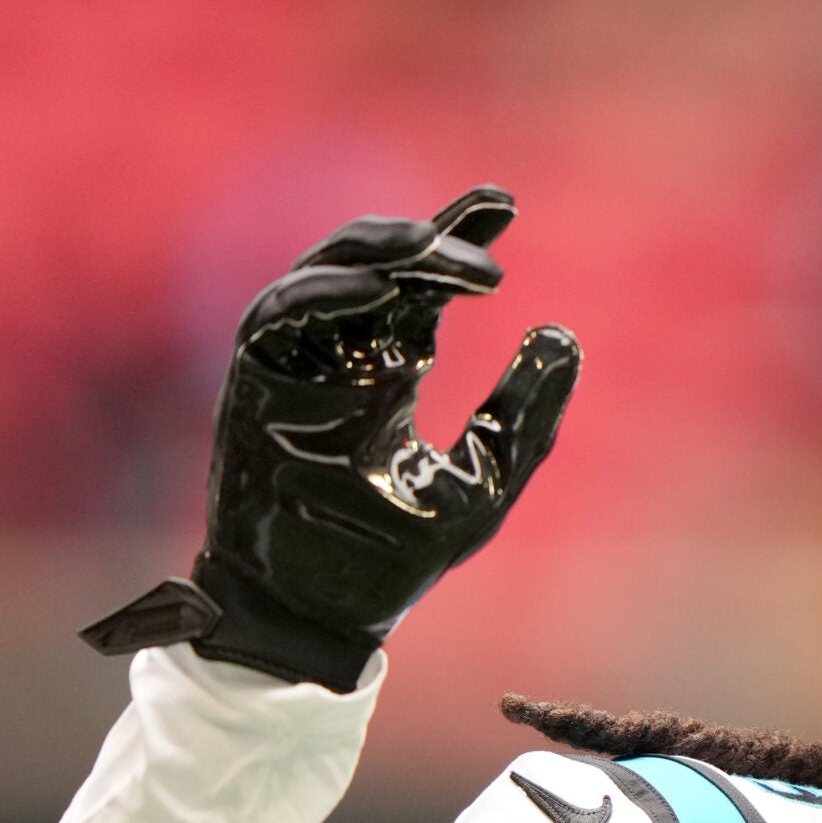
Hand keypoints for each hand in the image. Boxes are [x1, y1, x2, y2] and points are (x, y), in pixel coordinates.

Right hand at [82, 187, 580, 690]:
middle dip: (429, 236)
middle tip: (489, 238)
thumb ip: (523, 414)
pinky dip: (325, 294)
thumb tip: (564, 333)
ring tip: (438, 245)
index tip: (505, 206)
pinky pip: (280, 315)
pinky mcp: (257, 381)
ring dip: (382, 251)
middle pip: (378, 263)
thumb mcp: (486, 482)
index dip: (455, 235)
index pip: (421, 282)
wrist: (324, 616)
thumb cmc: (398, 561)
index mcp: (392, 370)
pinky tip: (378, 289)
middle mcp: (342, 354)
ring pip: (327, 272)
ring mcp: (297, 363)